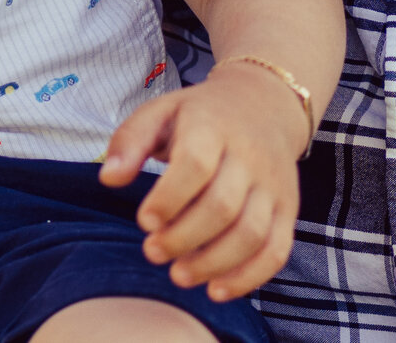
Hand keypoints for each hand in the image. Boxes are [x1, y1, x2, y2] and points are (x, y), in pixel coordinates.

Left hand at [99, 65, 308, 299]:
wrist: (264, 106)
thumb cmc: (200, 116)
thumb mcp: (160, 111)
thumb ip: (130, 141)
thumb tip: (107, 178)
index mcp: (213, 126)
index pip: (196, 164)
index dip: (170, 198)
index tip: (145, 221)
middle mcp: (249, 157)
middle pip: (223, 206)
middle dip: (184, 238)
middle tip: (152, 252)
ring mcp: (273, 186)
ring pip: (251, 234)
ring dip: (213, 263)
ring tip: (179, 275)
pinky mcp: (287, 210)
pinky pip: (276, 250)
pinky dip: (249, 277)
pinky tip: (216, 290)